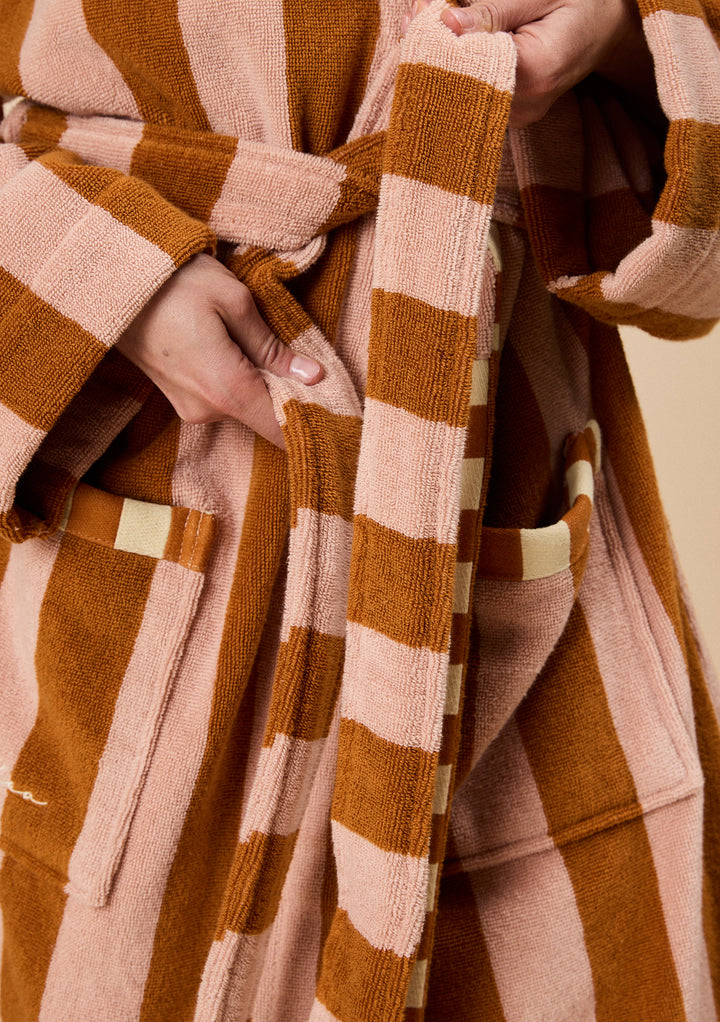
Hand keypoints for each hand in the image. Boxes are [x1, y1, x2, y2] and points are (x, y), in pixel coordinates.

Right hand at [116, 254, 323, 447]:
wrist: (112, 281)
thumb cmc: (174, 282)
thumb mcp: (233, 302)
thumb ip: (273, 347)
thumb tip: (313, 377)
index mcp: (227, 390)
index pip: (283, 431)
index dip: (315, 429)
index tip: (345, 427)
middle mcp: (208, 411)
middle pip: (267, 419)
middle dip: (295, 400)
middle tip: (325, 379)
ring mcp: (190, 409)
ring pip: (246, 408)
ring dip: (266, 387)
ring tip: (281, 356)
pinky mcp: (180, 399)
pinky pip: (225, 400)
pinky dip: (243, 384)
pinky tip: (248, 356)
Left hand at [402, 0, 655, 127]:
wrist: (610, 26)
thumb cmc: (578, 2)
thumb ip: (492, 11)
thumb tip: (446, 24)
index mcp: (536, 74)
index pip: (471, 67)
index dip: (439, 42)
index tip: (416, 16)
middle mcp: (525, 106)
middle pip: (461, 85)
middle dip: (433, 50)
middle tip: (413, 14)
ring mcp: (517, 116)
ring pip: (462, 92)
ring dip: (440, 58)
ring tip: (424, 19)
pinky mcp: (510, 114)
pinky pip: (472, 94)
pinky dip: (455, 67)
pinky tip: (444, 40)